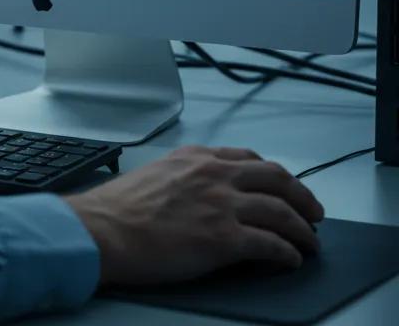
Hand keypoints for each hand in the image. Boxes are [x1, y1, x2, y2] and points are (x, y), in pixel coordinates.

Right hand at [65, 145, 324, 286]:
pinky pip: (271, 245)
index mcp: (196, 157)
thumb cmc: (119, 207)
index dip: (274, 175)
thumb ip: (187, 176)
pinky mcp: (224, 239)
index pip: (249, 159)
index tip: (283, 186)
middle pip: (276, 178)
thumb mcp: (157, 173)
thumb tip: (205, 195)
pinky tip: (291, 259)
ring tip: (310, 241)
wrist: (104, 229)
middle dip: (302, 195)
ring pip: (281, 211)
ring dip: (303, 229)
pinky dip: (288, 253)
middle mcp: (213, 174)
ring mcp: (221, 205)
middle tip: (313, 212)